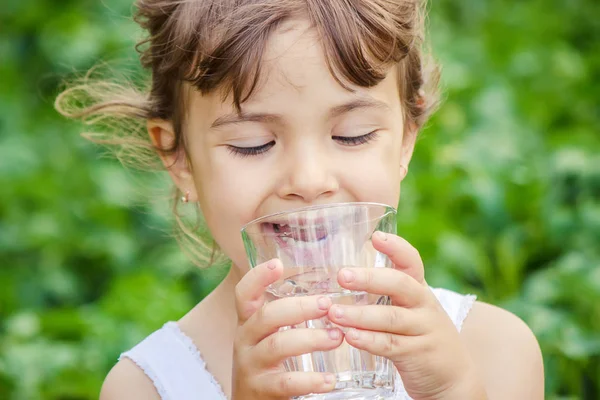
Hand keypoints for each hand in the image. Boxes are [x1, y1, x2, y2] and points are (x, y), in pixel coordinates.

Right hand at [232, 259, 343, 399]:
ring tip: (338, 337)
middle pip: (267, 316)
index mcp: (248, 322)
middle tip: (328, 304)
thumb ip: (287, 316)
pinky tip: (330, 379)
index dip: (257, 277)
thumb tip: (328, 294)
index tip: (277, 264)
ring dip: (311, 339)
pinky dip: (310, 380)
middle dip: (299, 307)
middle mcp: (245, 340)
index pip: (244, 294)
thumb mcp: (268, 335)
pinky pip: (286, 382)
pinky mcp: (261, 390)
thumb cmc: (267, 363)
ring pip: (278, 346)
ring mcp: (251, 365)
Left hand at [327, 232, 486, 399]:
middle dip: (369, 279)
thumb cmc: (419, 335)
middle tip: (342, 276)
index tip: (376, 237)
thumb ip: (385, 293)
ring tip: (334, 312)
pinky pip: (391, 345)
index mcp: (418, 289)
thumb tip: (343, 276)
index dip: (396, 247)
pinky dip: (369, 341)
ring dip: (360, 315)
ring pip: (391, 317)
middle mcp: (423, 304)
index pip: (411, 261)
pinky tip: (350, 337)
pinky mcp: (418, 354)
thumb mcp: (410, 308)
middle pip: (399, 284)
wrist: (454, 375)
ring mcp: (423, 329)